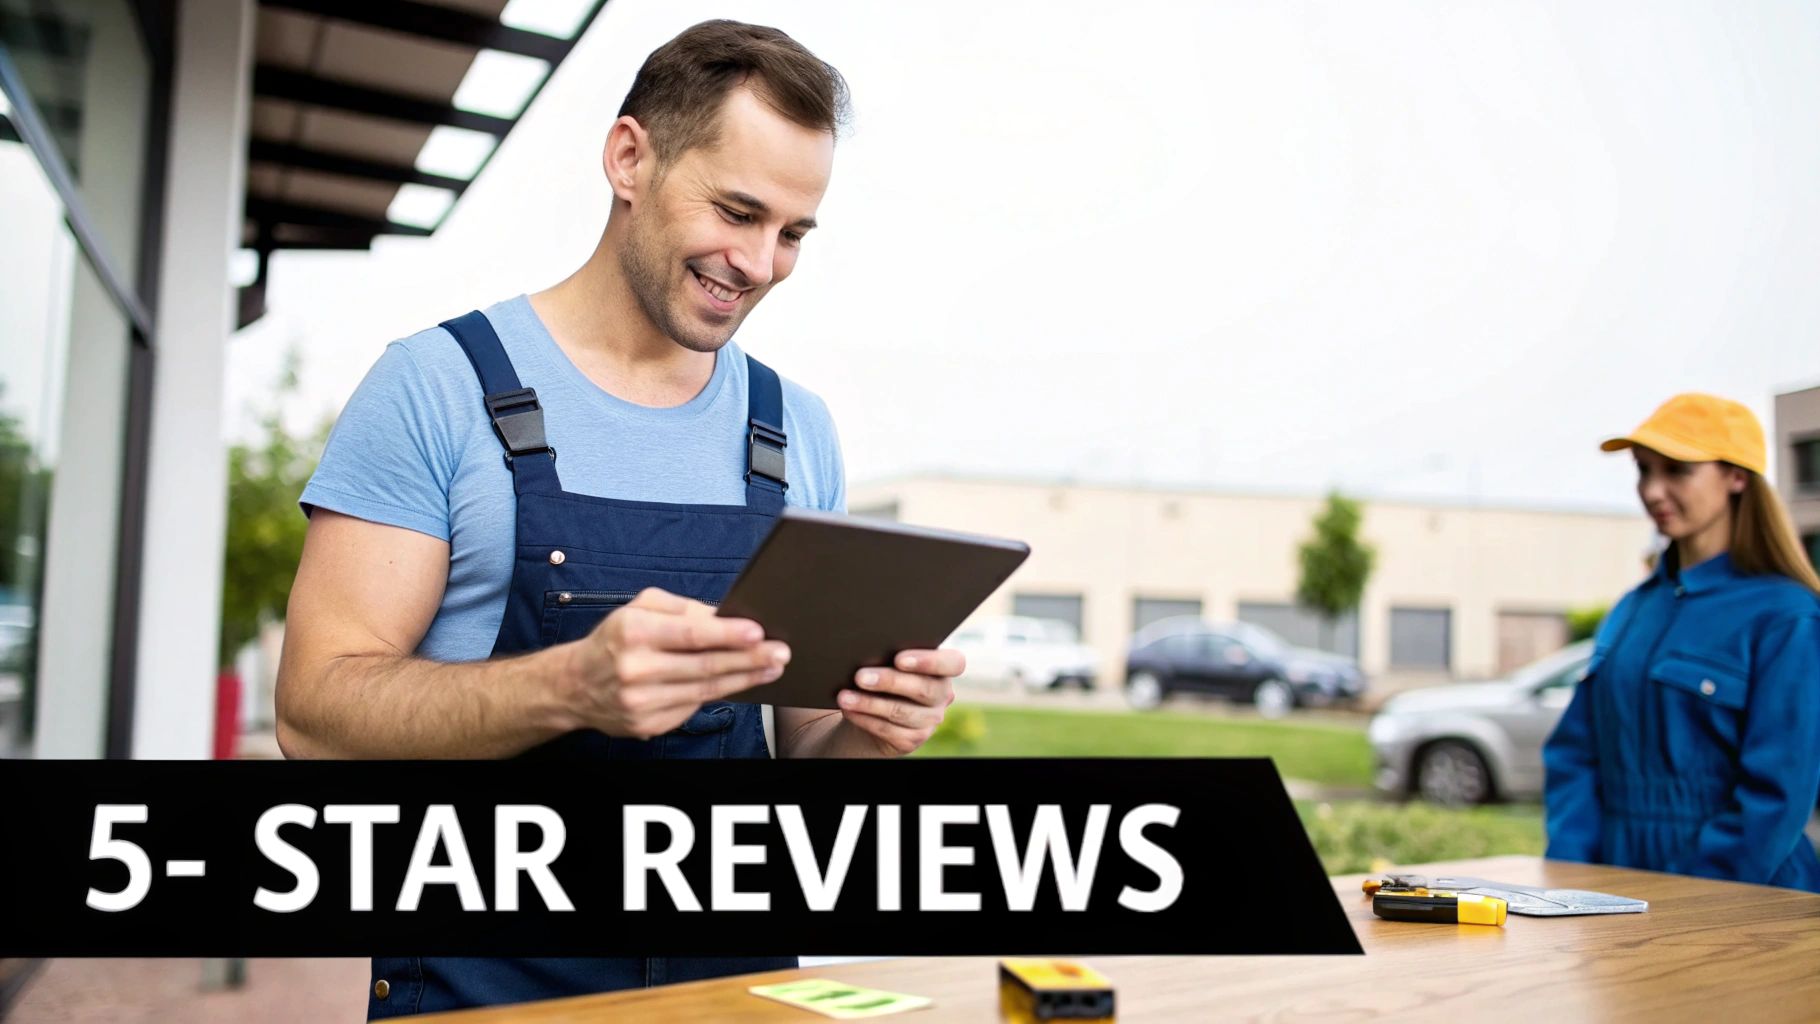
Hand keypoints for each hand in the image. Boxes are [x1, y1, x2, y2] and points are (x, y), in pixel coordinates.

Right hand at [560, 587, 789, 738]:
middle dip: (749, 659)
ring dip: (743, 679)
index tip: (758, 632)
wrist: (575, 685)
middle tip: (781, 653)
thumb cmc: (615, 639)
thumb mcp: (639, 608)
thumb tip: (725, 616)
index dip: (727, 635)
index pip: (690, 635)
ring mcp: (640, 702)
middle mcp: (635, 669)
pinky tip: (740, 683)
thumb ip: (683, 609)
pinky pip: (693, 708)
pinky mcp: (647, 725)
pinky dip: (721, 695)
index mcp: (633, 631)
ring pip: (705, 691)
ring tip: (772, 668)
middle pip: (705, 666)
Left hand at [835, 648, 964, 755]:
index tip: (899, 659)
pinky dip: (865, 719)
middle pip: (924, 689)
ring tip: (844, 697)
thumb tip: (866, 647)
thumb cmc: (884, 670)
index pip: (954, 663)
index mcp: (944, 668)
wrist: (875, 708)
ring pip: (901, 712)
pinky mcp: (913, 739)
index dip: (929, 661)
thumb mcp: (891, 660)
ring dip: (869, 703)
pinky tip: (849, 710)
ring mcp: (930, 720)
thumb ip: (890, 652)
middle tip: (860, 676)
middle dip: (889, 681)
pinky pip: (888, 730)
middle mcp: (942, 695)